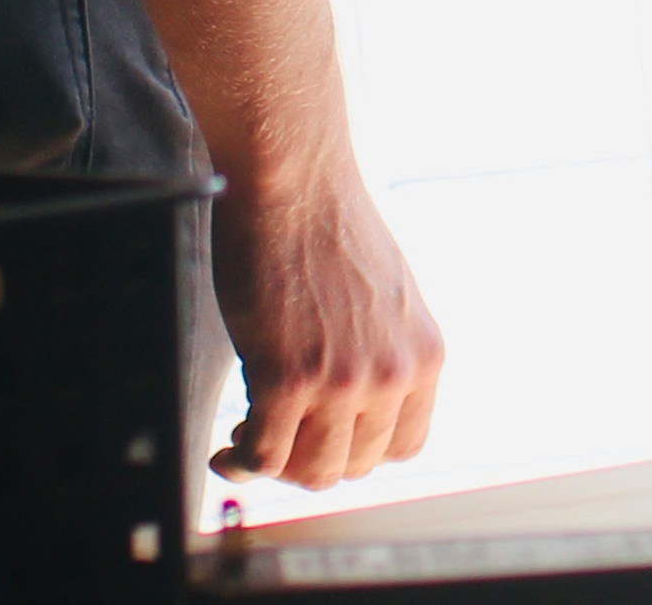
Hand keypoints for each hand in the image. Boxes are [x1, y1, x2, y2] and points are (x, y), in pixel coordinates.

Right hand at [212, 148, 444, 489]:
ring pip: (311, 472)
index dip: (357, 449)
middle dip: (310, 458)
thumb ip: (385, 352)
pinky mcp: (288, 378)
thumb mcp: (388, 297)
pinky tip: (226, 446)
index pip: (403, 447)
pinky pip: (263, 457)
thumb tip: (356, 409)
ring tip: (248, 440)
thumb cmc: (327, 226)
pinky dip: (239, 461)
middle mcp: (394, 374)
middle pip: (355, 466)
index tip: (323, 439)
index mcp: (425, 355)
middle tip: (275, 436)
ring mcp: (343, 381)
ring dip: (275, 465)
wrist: (291, 179)